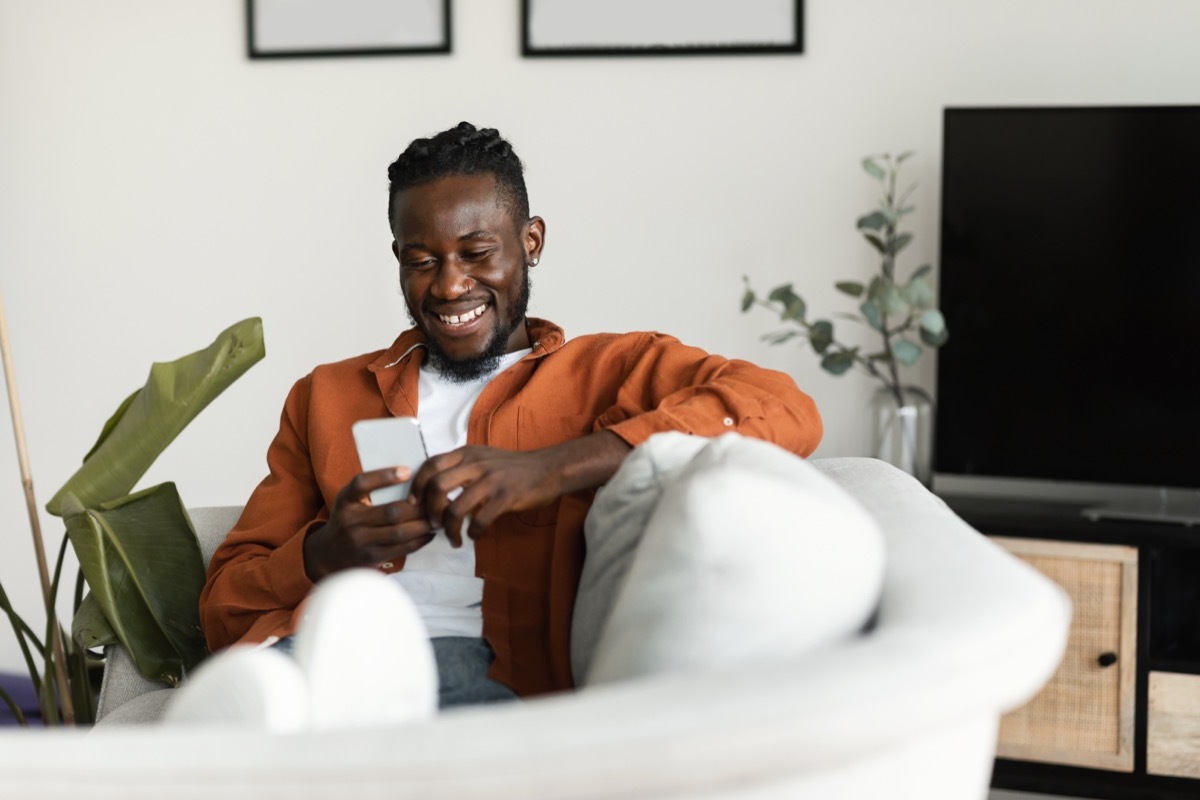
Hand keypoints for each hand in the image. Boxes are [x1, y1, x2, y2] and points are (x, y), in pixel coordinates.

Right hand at [302, 467, 434, 581]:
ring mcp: (360, 542)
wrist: (329, 552)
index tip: (408, 471)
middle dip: (419, 506)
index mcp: (345, 500)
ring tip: (437, 517)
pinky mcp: (371, 558)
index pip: (362, 483)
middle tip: (436, 500)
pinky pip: (401, 549)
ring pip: (399, 532)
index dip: (384, 476)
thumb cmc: (348, 517)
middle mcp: (350, 521)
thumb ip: (371, 488)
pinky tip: (429, 532)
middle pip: (391, 512)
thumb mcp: (350, 499)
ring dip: (423, 525)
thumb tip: (410, 474)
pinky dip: (419, 540)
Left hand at [410, 431, 632, 546]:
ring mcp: (491, 480)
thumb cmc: (512, 467)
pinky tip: (474, 536)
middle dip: (430, 510)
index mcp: (466, 453)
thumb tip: (433, 489)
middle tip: (433, 524)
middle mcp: (476, 464)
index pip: (430, 465)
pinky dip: (473, 532)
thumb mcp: (482, 457)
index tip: (414, 504)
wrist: (547, 468)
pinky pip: (481, 519)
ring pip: (457, 507)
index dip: (416, 486)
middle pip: (437, 486)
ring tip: (453, 538)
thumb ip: (460, 467)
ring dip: (449, 528)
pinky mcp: (506, 496)